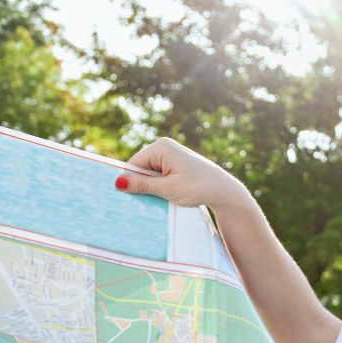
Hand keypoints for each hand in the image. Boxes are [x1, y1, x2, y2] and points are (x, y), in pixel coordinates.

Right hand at [119, 137, 249, 211]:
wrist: (224, 190)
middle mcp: (164, 145)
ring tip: (169, 195)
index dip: (134, 182)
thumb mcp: (167, 189)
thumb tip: (117, 182)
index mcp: (160, 147)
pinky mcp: (176, 161)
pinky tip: (172, 192)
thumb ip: (142, 185)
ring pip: (150, 173)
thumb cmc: (198, 188)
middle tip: (159, 197)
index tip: (140, 197)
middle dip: (145, 184)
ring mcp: (171, 153)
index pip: (133, 165)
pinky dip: (163, 184)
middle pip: (141, 168)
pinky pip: (160, 174)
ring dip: (155, 186)